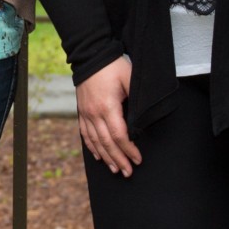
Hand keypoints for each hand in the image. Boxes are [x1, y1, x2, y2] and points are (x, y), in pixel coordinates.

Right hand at [76, 57, 139, 177]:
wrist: (90, 56)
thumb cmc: (113, 65)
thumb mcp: (130, 77)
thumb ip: (137, 97)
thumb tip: (145, 116)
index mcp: (108, 106)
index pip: (119, 135)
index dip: (129, 149)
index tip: (138, 159)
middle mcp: (94, 113)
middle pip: (107, 143)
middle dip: (118, 159)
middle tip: (128, 172)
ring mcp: (86, 113)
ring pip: (95, 141)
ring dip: (106, 157)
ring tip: (115, 169)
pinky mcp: (82, 111)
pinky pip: (86, 134)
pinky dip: (92, 147)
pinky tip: (99, 156)